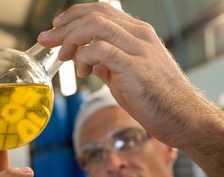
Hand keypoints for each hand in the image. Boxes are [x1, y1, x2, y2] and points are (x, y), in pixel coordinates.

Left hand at [37, 2, 198, 147]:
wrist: (180, 116)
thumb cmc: (153, 97)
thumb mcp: (124, 74)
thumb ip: (105, 63)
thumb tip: (83, 58)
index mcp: (137, 33)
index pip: (101, 11)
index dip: (74, 15)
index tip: (56, 28)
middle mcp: (139, 35)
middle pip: (94, 15)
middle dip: (64, 27)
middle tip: (46, 41)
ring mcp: (138, 49)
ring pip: (95, 27)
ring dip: (71, 39)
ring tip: (62, 57)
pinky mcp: (135, 67)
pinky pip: (100, 51)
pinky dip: (84, 58)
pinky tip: (83, 73)